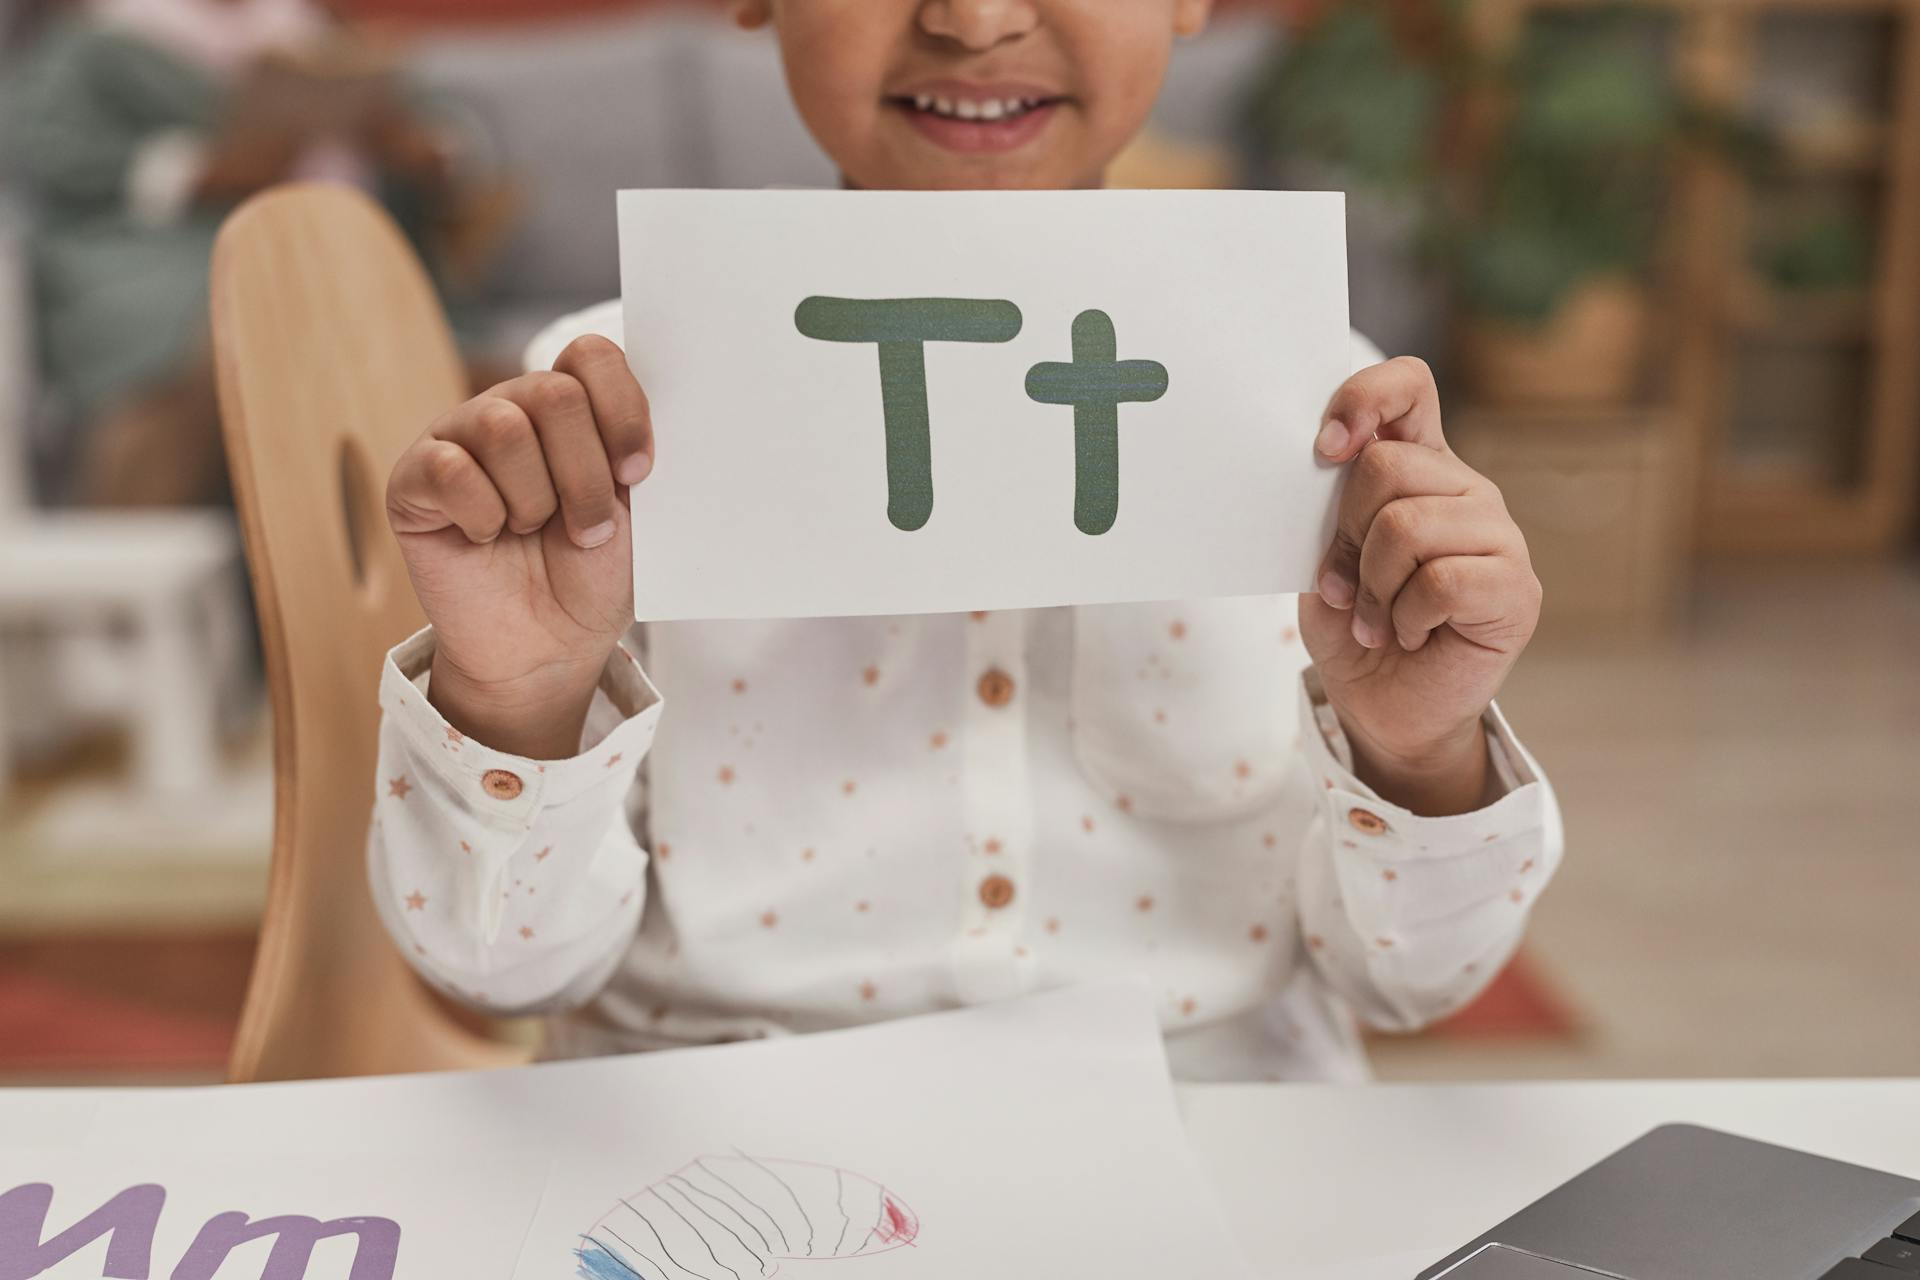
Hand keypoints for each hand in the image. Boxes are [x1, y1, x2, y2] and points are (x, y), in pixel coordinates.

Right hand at [386, 336, 653, 757]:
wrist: (545, 648)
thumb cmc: (588, 578)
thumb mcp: (633, 515)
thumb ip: (630, 453)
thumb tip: (652, 408)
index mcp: (569, 408)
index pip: (592, 356)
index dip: (622, 411)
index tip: (637, 472)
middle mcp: (511, 409)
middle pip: (554, 394)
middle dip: (584, 476)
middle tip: (584, 529)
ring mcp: (457, 439)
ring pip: (503, 427)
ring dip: (535, 499)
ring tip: (531, 533)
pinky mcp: (413, 479)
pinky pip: (450, 469)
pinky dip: (483, 515)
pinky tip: (486, 538)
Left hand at [1299, 357, 1540, 815]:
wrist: (1383, 708)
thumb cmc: (1354, 625)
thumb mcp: (1323, 557)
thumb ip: (1330, 505)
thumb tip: (1329, 455)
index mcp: (1420, 466)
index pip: (1408, 387)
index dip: (1363, 398)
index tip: (1323, 448)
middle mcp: (1466, 489)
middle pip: (1386, 467)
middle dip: (1345, 535)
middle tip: (1346, 585)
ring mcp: (1498, 537)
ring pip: (1408, 526)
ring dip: (1371, 586)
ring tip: (1374, 619)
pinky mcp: (1516, 589)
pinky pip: (1441, 580)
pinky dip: (1404, 616)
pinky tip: (1409, 634)